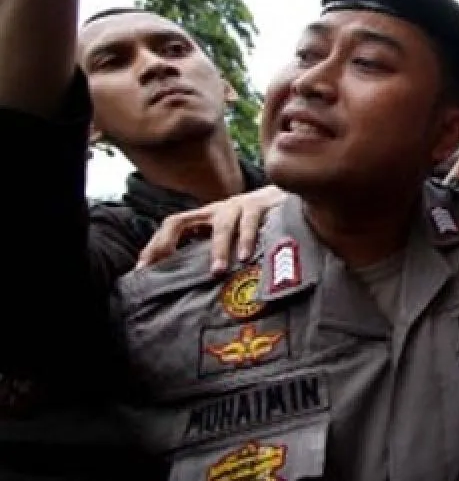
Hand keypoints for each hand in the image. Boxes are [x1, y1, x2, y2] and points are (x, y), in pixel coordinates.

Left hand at [137, 186, 286, 273]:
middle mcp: (217, 209)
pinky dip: (247, 240)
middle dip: (167, 244)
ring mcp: (238, 205)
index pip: (172, 225)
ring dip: (217, 249)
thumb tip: (194, 283)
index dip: (155, 245)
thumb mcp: (234, 235)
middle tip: (163, 270)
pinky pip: (251, 223)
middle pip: (181, 221)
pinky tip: (246, 257)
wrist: (293, 197)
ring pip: (221, 226)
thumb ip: (216, 250)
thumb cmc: (260, 224)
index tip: (143, 269)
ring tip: (216, 272)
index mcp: (207, 217)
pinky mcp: (261, 205)